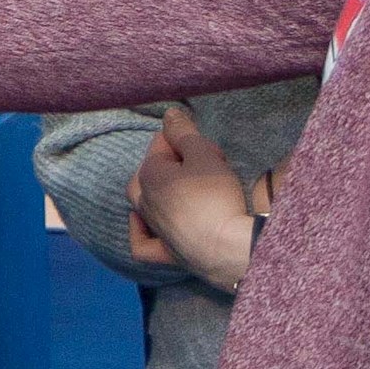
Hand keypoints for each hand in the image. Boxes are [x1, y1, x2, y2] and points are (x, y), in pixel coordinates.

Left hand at [128, 108, 255, 291]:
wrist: (227, 248)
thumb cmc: (215, 197)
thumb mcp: (204, 156)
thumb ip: (184, 133)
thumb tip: (168, 113)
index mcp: (148, 176)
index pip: (160, 146)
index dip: (185, 140)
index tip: (210, 147)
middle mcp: (143, 203)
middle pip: (148, 173)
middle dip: (170, 163)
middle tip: (202, 164)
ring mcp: (153, 230)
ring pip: (143, 204)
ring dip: (161, 190)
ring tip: (189, 187)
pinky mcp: (165, 255)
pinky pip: (144, 243)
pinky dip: (143, 231)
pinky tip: (149, 225)